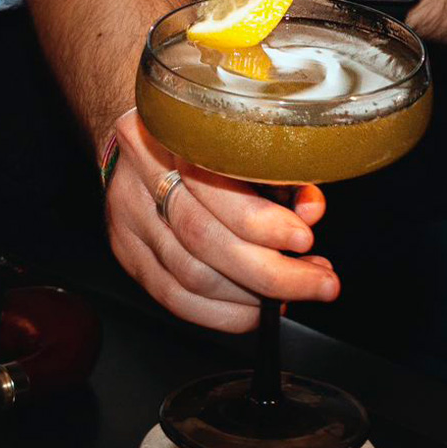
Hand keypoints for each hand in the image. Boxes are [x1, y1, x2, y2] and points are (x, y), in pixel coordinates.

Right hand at [105, 110, 339, 332]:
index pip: (212, 187)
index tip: (304, 238)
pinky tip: (254, 310)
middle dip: (270, 271)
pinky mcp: (128, 255)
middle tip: (318, 282)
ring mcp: (128, 220)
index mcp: (167, 134)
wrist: (142, 142)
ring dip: (251, 296)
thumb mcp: (243, 143)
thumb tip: (310, 211)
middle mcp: (139, 177)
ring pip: (190, 275)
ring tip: (293, 294)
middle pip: (201, 238)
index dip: (262, 222)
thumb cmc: (202, 140)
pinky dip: (221, 312)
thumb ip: (278, 172)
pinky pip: (174, 298)